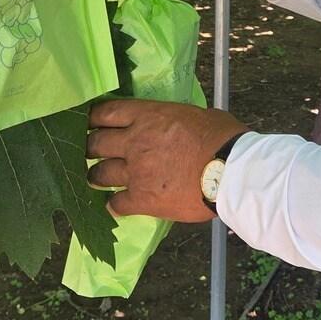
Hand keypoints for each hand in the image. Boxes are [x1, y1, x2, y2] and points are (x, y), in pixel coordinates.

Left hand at [86, 99, 249, 222]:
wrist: (231, 172)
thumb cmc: (222, 137)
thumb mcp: (194, 114)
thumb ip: (173, 119)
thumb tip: (174, 124)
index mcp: (148, 116)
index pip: (106, 113)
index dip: (93, 118)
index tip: (89, 122)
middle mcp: (134, 142)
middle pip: (95, 143)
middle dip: (89, 147)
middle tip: (89, 152)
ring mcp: (135, 172)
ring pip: (100, 174)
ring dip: (96, 176)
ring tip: (95, 179)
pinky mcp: (142, 200)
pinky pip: (116, 204)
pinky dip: (114, 205)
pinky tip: (114, 206)